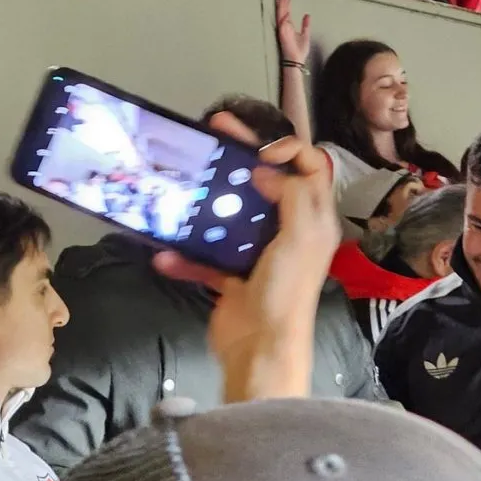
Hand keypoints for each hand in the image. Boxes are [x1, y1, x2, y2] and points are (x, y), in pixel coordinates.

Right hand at [154, 112, 339, 399]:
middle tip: (216, 128)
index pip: (309, 167)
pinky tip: (167, 251)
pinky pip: (206, 254)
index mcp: (312, 219)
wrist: (259, 352)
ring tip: (188, 176)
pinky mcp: (231, 273)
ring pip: (233, 211)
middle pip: (268, 179)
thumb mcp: (300, 238)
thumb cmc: (286, 293)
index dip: (288, 148)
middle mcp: (288, 230)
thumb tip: (266, 169)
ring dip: (209, 198)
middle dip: (242, 153)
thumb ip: (292, 196)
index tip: (256, 146)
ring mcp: (257, 251)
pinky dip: (186, 254)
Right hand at [275, 0, 310, 62]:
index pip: (287, 13)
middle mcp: (285, 27)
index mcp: (289, 27)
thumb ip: (306, 25)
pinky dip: (283, 19)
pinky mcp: (283, 36)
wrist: (297, 60)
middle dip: (284, 4)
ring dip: (282, 9)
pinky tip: (285, 13)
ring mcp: (283, 31)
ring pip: (281, 17)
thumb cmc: (300, 50)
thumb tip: (307, 15)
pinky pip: (282, 26)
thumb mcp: (305, 35)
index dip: (287, 5)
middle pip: (283, 13)